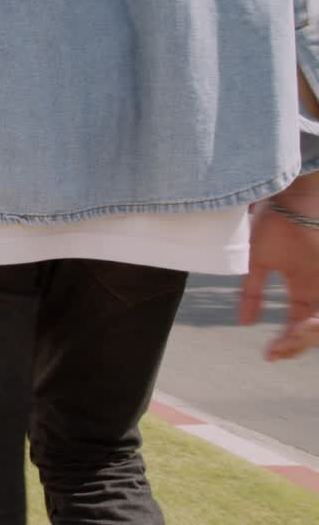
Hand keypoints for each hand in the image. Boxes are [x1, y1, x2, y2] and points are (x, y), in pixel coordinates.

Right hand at [240, 185, 318, 360]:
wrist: (290, 199)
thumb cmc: (274, 222)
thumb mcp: (258, 262)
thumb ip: (251, 292)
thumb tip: (244, 320)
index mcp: (302, 280)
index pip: (298, 318)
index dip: (285, 339)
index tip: (268, 354)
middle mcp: (316, 284)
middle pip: (309, 326)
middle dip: (292, 345)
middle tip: (273, 355)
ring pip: (317, 323)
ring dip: (301, 339)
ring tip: (281, 346)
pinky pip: (318, 311)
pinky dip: (308, 325)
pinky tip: (293, 331)